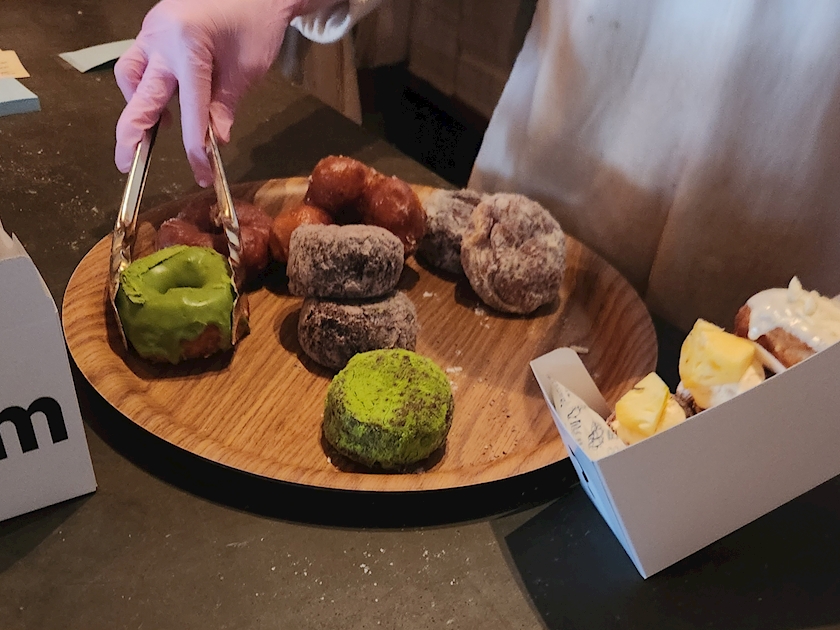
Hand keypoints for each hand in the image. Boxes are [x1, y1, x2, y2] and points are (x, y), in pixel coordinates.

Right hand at [115, 0, 334, 185]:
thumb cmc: (255, 22)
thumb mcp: (247, 69)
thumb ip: (226, 104)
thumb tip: (215, 140)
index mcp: (189, 47)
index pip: (189, 110)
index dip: (194, 147)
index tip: (201, 173)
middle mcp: (161, 38)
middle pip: (141, 94)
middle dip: (132, 134)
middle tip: (126, 164)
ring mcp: (152, 31)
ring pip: (130, 75)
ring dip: (137, 104)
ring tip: (158, 127)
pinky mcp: (152, 29)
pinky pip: (138, 61)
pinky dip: (144, 84)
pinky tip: (164, 99)